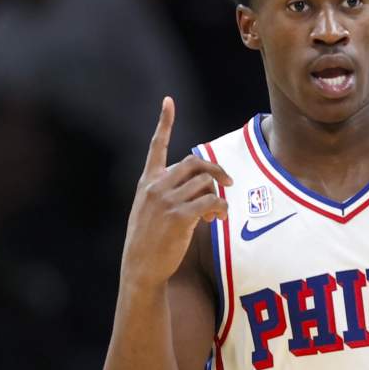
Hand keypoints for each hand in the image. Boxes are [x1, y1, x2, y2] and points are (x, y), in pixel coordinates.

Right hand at [120, 97, 231, 288]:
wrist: (140, 267)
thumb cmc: (148, 242)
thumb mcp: (149, 211)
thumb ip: (168, 194)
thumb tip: (203, 190)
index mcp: (147, 182)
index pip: (156, 146)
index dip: (164, 122)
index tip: (168, 101)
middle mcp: (156, 186)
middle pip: (195, 162)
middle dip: (216, 170)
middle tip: (228, 183)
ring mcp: (166, 200)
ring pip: (206, 183)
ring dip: (217, 196)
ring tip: (215, 214)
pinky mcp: (179, 216)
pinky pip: (211, 202)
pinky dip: (220, 209)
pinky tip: (217, 220)